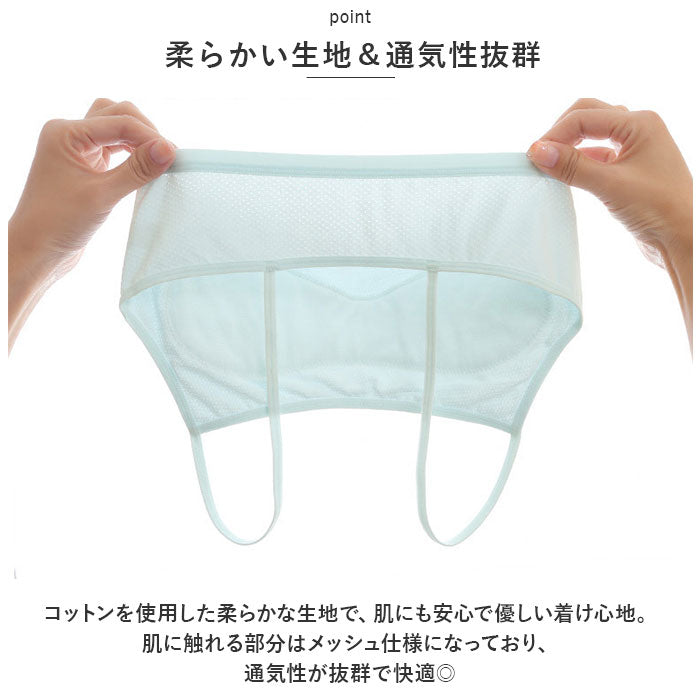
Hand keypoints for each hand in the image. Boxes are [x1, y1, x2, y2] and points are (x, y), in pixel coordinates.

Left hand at [9, 99, 175, 349]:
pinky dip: (132, 153)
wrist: (37, 251)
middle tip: (166, 157)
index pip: (118, 121)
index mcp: (65, 133)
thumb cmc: (59, 224)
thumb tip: (169, 149)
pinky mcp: (86, 165)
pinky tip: (144, 168)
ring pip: (116, 128)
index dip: (149, 136)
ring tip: (157, 161)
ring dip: (138, 139)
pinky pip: (114, 147)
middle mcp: (69, 134)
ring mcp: (77, 149)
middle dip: (144, 131)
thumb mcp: (102, 196)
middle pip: (117, 114)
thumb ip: (137, 170)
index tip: (174, 155)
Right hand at [527, 98, 692, 348]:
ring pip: (592, 135)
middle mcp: (638, 130)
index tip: (533, 157)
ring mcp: (634, 149)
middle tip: (539, 156)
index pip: (585, 117)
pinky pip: (596, 156)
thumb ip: (572, 167)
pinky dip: (578, 162)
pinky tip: (566, 176)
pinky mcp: (628, 169)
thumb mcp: (610, 185)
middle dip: (561, 133)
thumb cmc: (659, 208)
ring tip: (549, 166)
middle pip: (588, 116)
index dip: (555, 134)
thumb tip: (537, 151)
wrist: (683, 238)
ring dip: (569, 147)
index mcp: (639, 123)